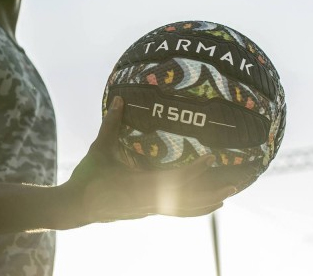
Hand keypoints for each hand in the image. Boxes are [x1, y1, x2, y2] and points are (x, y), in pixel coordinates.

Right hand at [65, 96, 236, 223]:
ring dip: (207, 202)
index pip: (174, 178)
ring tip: (228, 195)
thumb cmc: (87, 177)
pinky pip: (176, 212)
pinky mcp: (146, 212)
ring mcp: (148, 209)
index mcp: (139, 185)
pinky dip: (193, 210)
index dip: (195, 168)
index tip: (212, 157)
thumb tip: (119, 99)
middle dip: (212, 189)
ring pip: (184, 208)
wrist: (76, 206)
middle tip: (236, 183)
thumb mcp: (99, 148)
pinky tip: (206, 207)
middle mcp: (148, 201)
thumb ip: (111, 124)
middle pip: (187, 198)